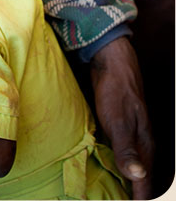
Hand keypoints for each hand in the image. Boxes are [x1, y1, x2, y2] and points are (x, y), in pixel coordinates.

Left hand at [90, 37, 152, 198]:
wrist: (112, 65)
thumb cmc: (115, 92)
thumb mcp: (118, 122)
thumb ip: (127, 150)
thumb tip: (137, 175)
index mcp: (145, 145)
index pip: (144, 181)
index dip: (136, 197)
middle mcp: (141, 143)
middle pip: (140, 176)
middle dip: (131, 191)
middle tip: (116, 200)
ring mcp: (132, 136)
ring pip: (131, 165)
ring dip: (123, 180)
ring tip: (112, 193)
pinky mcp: (120, 129)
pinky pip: (121, 153)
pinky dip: (115, 164)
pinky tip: (105, 168)